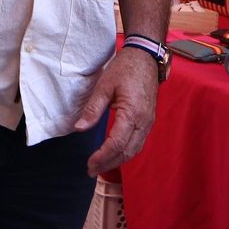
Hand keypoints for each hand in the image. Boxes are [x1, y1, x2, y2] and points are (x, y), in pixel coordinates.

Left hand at [74, 49, 159, 175]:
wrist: (145, 57)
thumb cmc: (125, 69)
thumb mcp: (104, 86)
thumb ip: (93, 109)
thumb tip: (79, 128)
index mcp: (133, 113)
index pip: (116, 143)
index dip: (102, 156)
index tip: (89, 163)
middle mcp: (144, 122)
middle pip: (127, 151)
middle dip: (108, 163)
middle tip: (90, 170)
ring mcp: (148, 122)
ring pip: (134, 150)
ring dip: (117, 160)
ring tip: (100, 166)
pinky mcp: (148, 120)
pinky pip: (138, 143)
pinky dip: (125, 152)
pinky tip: (114, 154)